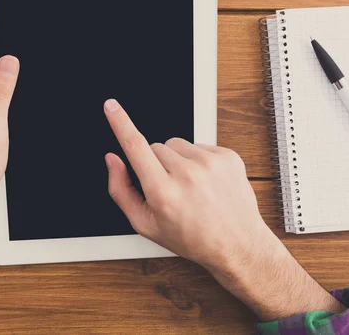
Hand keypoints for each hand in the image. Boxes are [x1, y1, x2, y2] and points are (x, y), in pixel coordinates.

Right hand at [103, 98, 342, 319]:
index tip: (111, 106)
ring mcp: (210, 163)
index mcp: (163, 192)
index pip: (135, 147)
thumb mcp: (146, 225)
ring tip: (189, 186)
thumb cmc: (191, 238)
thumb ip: (121, 190)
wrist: (237, 244)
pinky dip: (198, 160)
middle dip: (155, 162)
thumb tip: (112, 160)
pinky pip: (199, 145)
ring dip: (177, 159)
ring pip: (176, 144)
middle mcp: (187, 174)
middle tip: (169, 187)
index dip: (120, 123)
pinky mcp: (227, 157)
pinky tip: (205, 182)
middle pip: (155, 146)